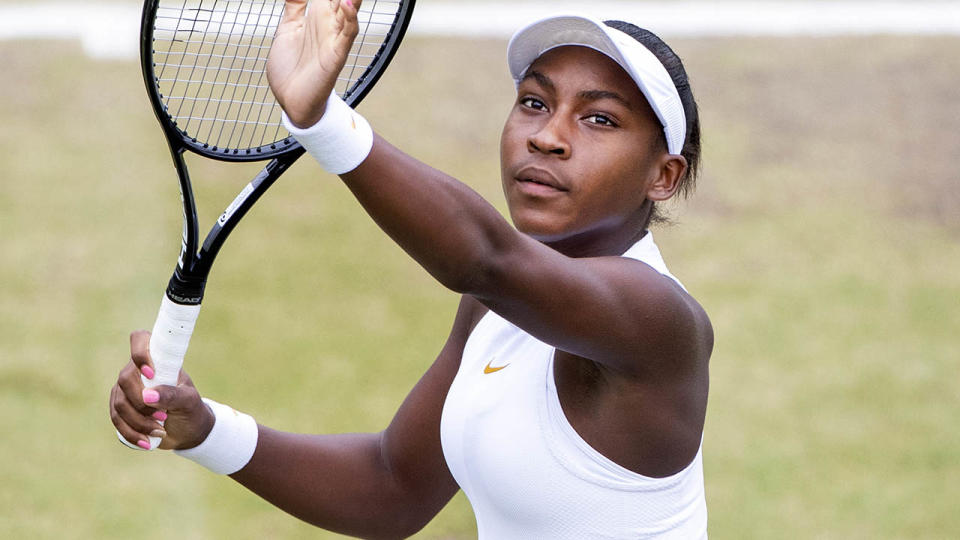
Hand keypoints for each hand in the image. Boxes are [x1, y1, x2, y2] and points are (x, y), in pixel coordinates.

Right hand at [109, 330, 213, 450]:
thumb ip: (173, 396)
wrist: (187, 430)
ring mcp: (125, 389)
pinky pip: (116, 419)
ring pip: (120, 403)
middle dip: (142, 403)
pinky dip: (131, 432)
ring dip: (139, 422)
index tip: (152, 373)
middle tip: (163, 416)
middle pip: (125, 379)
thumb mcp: (189, 402)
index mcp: (158, 360)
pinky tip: (147, 442)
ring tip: (160, 431)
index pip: (140, 339)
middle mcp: (138, 371)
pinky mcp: (120, 408)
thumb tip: (148, 397)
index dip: (140, 352)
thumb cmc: (191, 409)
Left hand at [268, 0, 362, 127]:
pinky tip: (346, 4)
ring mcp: (334, 39)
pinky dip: (349, 19)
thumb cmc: (291, 68)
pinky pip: (347, 35)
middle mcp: (329, 23)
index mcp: (318, 15)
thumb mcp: (288, 28)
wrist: (292, 102)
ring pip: (349, 9)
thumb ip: (295, 5)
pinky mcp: (335, 56)